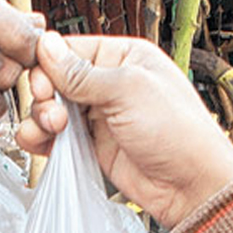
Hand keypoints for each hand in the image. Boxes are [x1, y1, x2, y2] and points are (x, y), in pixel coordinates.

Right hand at [15, 33, 232, 227]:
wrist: (191, 186)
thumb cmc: (177, 133)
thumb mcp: (128, 91)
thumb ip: (82, 73)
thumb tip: (46, 46)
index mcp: (124, 56)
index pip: (69, 49)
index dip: (48, 66)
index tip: (44, 86)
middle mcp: (109, 83)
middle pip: (54, 79)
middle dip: (45, 96)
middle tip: (54, 115)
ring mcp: (99, 115)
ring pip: (50, 108)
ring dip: (41, 119)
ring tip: (53, 131)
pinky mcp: (92, 145)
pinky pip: (56, 137)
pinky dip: (43, 140)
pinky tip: (45, 145)